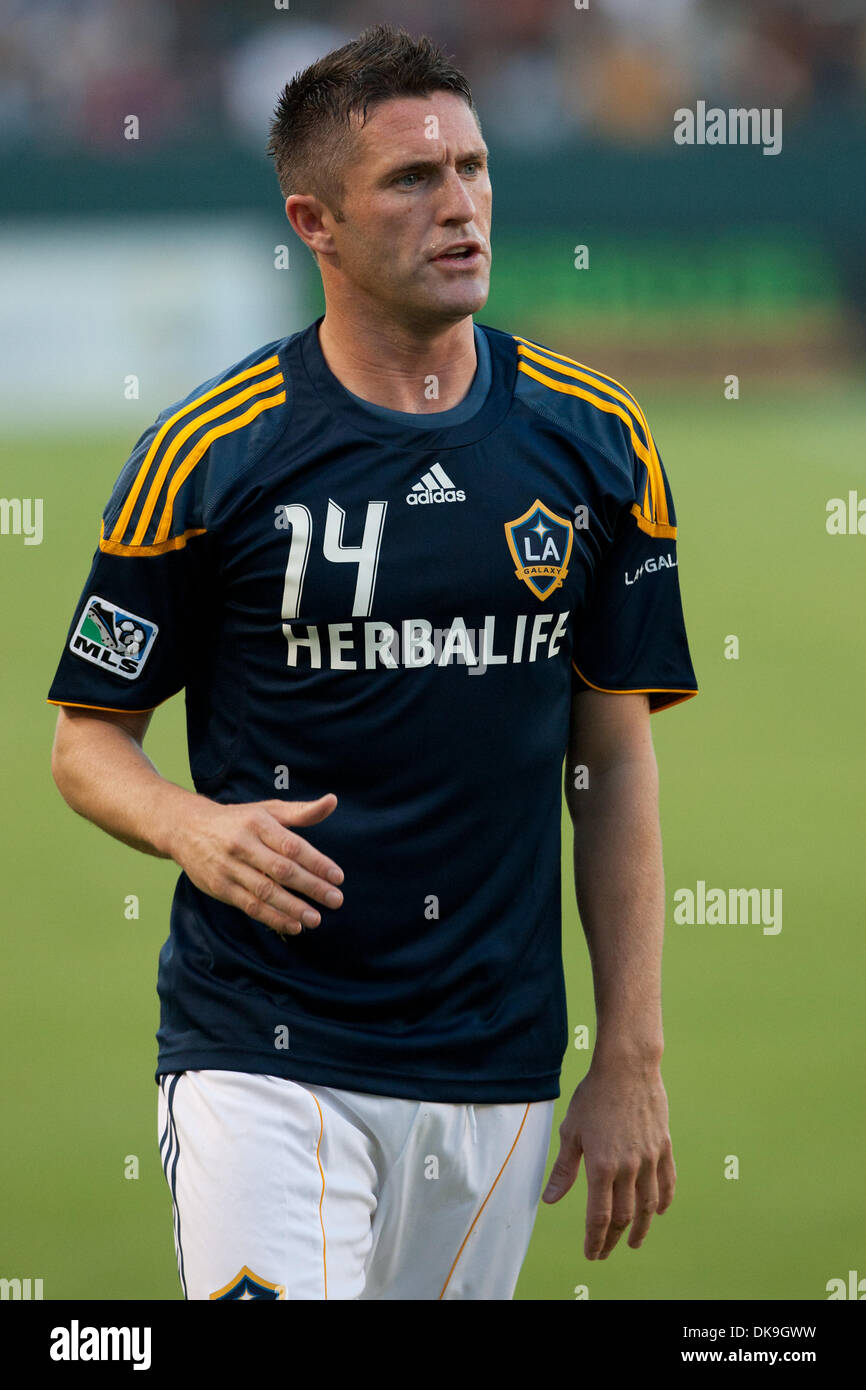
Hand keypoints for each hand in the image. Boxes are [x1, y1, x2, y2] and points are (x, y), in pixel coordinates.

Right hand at [171, 793, 343, 935]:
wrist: (186, 828)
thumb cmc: (237, 820)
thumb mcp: (267, 810)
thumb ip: (301, 811)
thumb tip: (332, 801)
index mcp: (258, 823)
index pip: (292, 846)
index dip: (317, 862)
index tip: (338, 877)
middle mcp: (243, 845)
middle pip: (282, 870)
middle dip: (311, 887)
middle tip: (336, 900)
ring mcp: (229, 868)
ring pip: (265, 891)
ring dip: (293, 908)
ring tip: (316, 919)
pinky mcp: (219, 887)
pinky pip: (250, 906)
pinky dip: (272, 918)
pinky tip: (293, 926)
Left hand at [541, 1057, 675, 1258]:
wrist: (627, 1067)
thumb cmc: (594, 1096)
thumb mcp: (571, 1131)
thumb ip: (564, 1169)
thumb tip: (550, 1199)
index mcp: (601, 1166)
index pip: (599, 1216)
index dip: (595, 1239)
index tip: (591, 1253)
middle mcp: (628, 1167)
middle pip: (624, 1216)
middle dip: (613, 1239)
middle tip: (606, 1251)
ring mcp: (650, 1158)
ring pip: (648, 1205)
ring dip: (640, 1228)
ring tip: (633, 1241)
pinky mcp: (664, 1147)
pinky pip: (667, 1182)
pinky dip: (663, 1201)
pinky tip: (658, 1211)